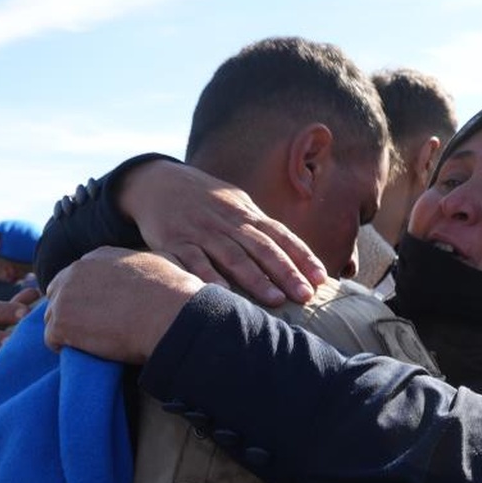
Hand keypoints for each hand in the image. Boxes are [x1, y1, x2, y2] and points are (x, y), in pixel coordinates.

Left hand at [44, 247, 203, 363]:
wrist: (170, 315)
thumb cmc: (174, 292)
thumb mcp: (162, 260)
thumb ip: (147, 261)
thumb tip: (158, 266)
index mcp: (98, 257)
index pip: (77, 276)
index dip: (86, 296)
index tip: (100, 311)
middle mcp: (75, 271)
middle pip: (58, 294)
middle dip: (71, 311)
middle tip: (92, 330)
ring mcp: (65, 297)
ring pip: (53, 318)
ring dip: (68, 331)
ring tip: (91, 344)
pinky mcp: (61, 324)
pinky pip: (52, 340)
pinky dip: (65, 348)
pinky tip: (84, 352)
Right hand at [120, 160, 325, 305]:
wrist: (159, 182)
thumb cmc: (208, 202)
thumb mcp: (237, 207)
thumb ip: (261, 231)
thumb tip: (297, 258)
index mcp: (247, 214)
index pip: (281, 235)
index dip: (302, 256)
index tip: (322, 278)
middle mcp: (229, 221)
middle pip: (262, 247)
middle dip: (286, 272)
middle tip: (306, 295)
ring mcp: (202, 230)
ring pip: (233, 255)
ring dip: (255, 279)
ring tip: (275, 300)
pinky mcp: (175, 240)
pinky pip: (193, 260)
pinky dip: (208, 276)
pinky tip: (222, 293)